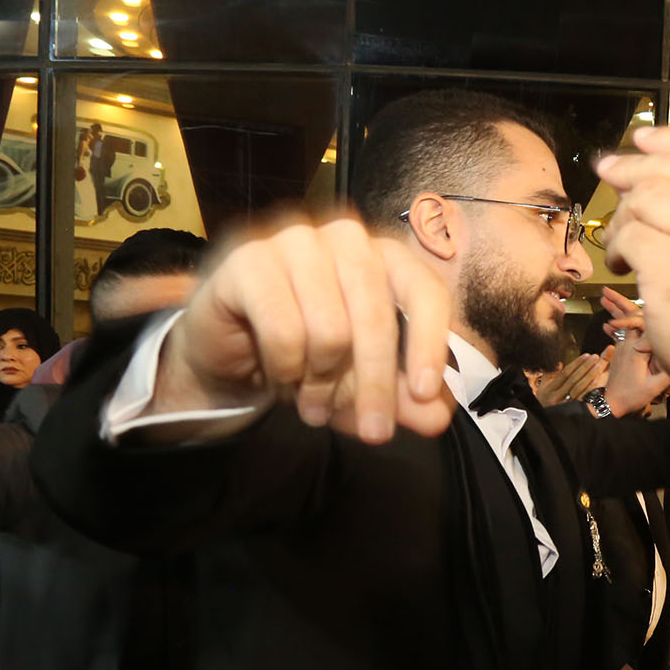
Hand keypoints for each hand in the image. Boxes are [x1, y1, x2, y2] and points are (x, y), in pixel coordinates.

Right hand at [156, 214, 453, 443]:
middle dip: (376, 384)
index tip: (423, 394)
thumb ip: (404, 397)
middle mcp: (345, 237)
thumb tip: (437, 417)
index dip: (429, 342)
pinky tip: (282, 379)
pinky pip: (283, 330)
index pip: (424, 289)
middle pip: (376, 315)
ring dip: (323, 382)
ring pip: (329, 328)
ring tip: (314, 404)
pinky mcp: (249, 262)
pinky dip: (286, 368)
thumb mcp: (364, 383)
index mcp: (384, 255)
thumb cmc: (310, 354)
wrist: (232, 350)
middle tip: (373, 432)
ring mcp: (294, 241)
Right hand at [534, 352, 607, 406]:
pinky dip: (589, 390)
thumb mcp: (542, 388)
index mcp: (549, 389)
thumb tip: (560, 363)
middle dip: (585, 367)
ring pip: (578, 388)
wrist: (543, 423)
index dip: (576, 364)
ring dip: (589, 376)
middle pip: (573, 379)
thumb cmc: (544, 402)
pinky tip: (597, 382)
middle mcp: (556, 397)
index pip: (565, 373)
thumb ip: (549, 375)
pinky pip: (581, 399)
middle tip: (595, 357)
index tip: (586, 355)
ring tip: (599, 365)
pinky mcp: (571, 412)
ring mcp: (564, 405)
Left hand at [599, 287, 669, 414]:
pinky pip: (619, 334)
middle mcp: (628, 344)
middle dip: (618, 302)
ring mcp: (623, 348)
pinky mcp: (621, 354)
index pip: (640, 322)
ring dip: (613, 310)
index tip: (645, 302)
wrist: (611, 404)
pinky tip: (609, 322)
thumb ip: (667, 372)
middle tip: (605, 289)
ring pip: (620, 323)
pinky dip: (615, 324)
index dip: (641, 311)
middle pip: (625, 318)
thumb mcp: (654, 387)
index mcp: (637, 349)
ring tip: (603, 296)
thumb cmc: (632, 396)